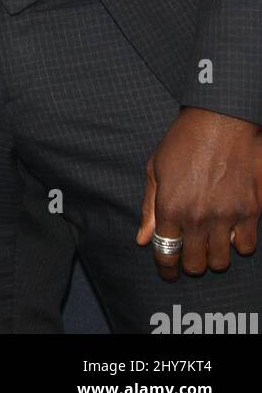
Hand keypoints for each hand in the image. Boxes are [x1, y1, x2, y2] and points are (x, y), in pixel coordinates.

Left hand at [136, 106, 261, 278]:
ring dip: (215, 256)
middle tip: (191, 254)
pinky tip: (232, 230)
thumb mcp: (155, 168)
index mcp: (170, 207)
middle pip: (195, 265)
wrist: (220, 120)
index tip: (169, 272)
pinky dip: (239, 243)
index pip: (166, 254)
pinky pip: (246, 246)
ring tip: (212, 243)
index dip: (166, 269)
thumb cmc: (183, 140)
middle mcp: (197, 217)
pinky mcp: (251, 211)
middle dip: (191, 264)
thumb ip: (149, 207)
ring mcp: (226, 216)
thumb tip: (142, 240)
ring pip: (221, 261)